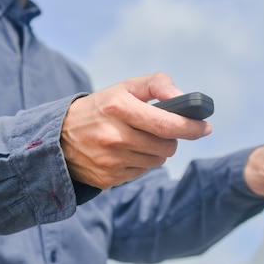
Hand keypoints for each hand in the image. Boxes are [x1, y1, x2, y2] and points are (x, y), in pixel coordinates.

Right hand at [60, 72, 212, 189]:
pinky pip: (140, 173)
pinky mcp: (107, 179)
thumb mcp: (125, 87)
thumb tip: (183, 97)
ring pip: (156, 162)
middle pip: (167, 147)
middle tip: (160, 130)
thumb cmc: (101, 108)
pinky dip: (139, 163)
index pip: (167, 124)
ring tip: (138, 139)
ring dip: (155, 152)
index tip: (206, 127)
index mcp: (118, 108)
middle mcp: (113, 136)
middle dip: (170, 139)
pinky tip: (124, 152)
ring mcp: (110, 161)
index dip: (192, 127)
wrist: (58, 137)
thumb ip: (157, 85)